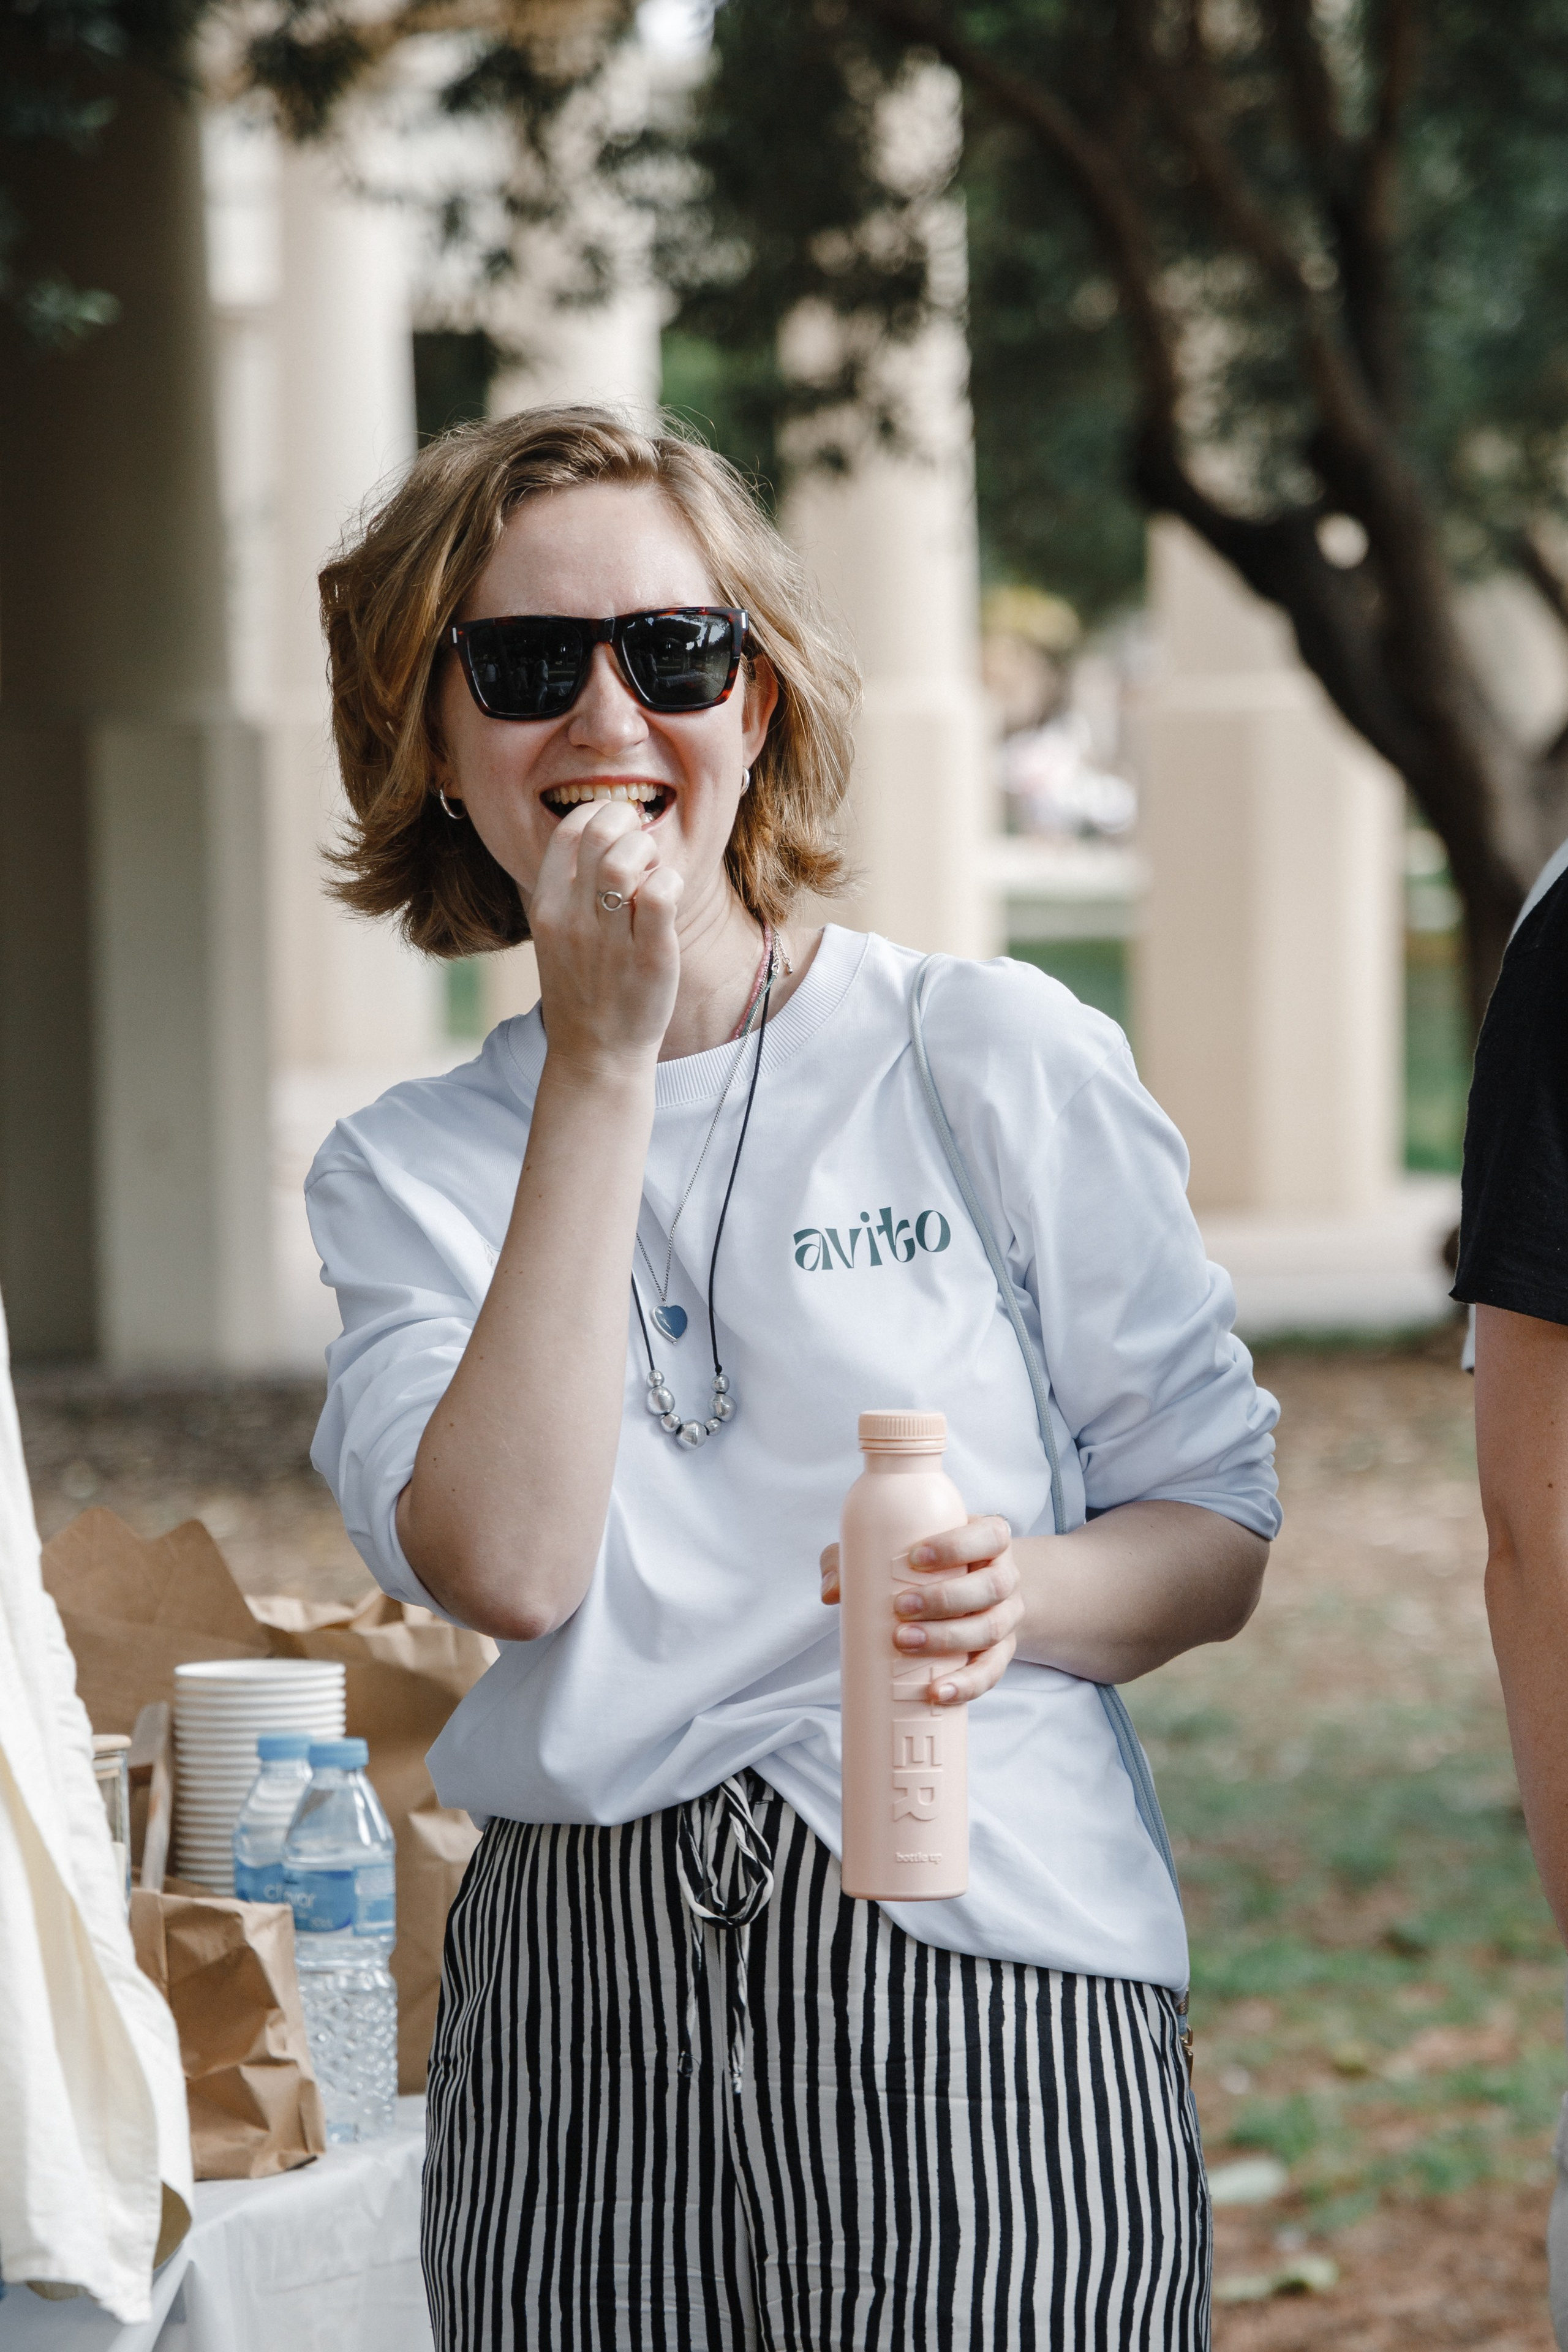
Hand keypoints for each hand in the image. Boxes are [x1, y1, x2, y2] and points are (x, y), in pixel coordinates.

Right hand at [527, 800, 683, 1072]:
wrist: (594, 1053)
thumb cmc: (583, 989)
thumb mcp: (558, 935)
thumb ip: (572, 889)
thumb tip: (605, 838)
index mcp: (546, 906)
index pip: (569, 831)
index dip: (599, 814)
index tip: (618, 828)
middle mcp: (572, 918)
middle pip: (599, 833)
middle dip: (628, 823)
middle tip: (642, 846)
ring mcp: (609, 938)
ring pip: (628, 861)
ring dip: (650, 853)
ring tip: (654, 872)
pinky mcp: (649, 957)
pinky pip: (661, 894)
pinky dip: (671, 881)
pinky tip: (670, 894)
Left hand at [819, 1514, 1020, 1705]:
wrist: (973, 1595)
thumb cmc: (929, 1567)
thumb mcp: (900, 1550)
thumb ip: (859, 1558)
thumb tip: (831, 1590)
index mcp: (989, 1541)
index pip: (990, 1535)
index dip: (957, 1546)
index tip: (914, 1557)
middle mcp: (1004, 1577)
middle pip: (991, 1586)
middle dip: (944, 1599)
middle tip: (899, 1608)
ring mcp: (1006, 1618)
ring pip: (990, 1629)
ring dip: (948, 1639)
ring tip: (905, 1643)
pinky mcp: (1001, 1654)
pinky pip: (992, 1672)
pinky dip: (967, 1684)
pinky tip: (938, 1692)